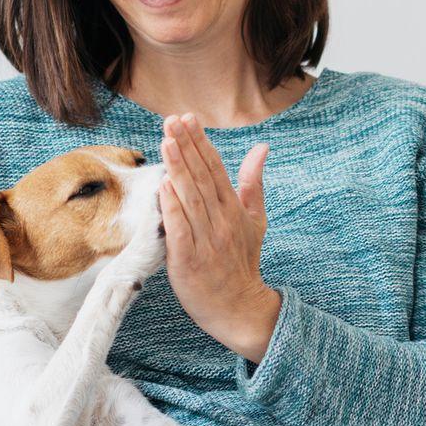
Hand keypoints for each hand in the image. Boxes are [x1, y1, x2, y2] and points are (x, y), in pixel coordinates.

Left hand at [158, 112, 279, 358]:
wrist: (239, 307)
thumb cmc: (242, 261)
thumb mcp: (255, 220)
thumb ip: (252, 183)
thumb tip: (262, 147)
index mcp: (234, 210)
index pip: (216, 169)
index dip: (201, 143)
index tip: (188, 118)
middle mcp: (221, 222)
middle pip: (202, 178)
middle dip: (186, 147)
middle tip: (172, 121)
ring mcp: (206, 241)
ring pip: (191, 199)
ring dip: (178, 169)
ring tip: (166, 142)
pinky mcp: (189, 261)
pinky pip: (180, 230)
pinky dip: (172, 208)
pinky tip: (163, 186)